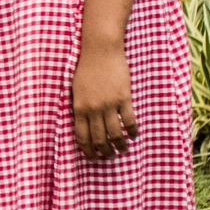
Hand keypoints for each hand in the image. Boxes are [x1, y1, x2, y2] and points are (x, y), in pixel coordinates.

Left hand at [71, 42, 136, 160]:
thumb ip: (80, 107)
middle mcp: (93, 109)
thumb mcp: (76, 89)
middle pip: (99, 139)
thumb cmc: (86, 68)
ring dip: (120, 146)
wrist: (100, 51)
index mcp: (79, 107)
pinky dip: (132, 131)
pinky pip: (129, 121)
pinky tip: (133, 136)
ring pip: (115, 134)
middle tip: (109, 157)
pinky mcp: (124, 98)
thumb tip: (84, 126)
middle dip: (105, 152)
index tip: (92, 158)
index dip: (88, 150)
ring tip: (123, 150)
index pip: (82, 136)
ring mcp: (109, 104)